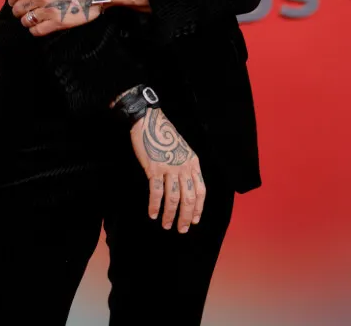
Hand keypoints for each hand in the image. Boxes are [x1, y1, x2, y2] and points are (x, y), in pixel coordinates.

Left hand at [8, 0, 106, 35]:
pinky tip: (38, 25)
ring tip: (31, 18)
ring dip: (26, 20)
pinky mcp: (58, 23)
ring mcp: (49, 10)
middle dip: (17, 10)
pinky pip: (37, 30)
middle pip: (19, 8)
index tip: (13, 1)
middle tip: (21, 11)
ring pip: (26, 20)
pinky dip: (34, 29)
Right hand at [129, 108, 205, 232]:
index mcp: (193, 162)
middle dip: (186, 217)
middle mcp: (184, 167)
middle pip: (189, 198)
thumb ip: (185, 168)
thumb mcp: (182, 150)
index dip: (199, 208)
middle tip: (181, 229)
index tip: (195, 221)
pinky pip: (157, 192)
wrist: (149, 122)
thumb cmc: (164, 136)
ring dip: (170, 215)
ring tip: (166, 225)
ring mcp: (170, 168)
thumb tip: (183, 188)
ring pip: (173, 198)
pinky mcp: (155, 169)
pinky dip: (155, 205)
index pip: (201, 190)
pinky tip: (153, 214)